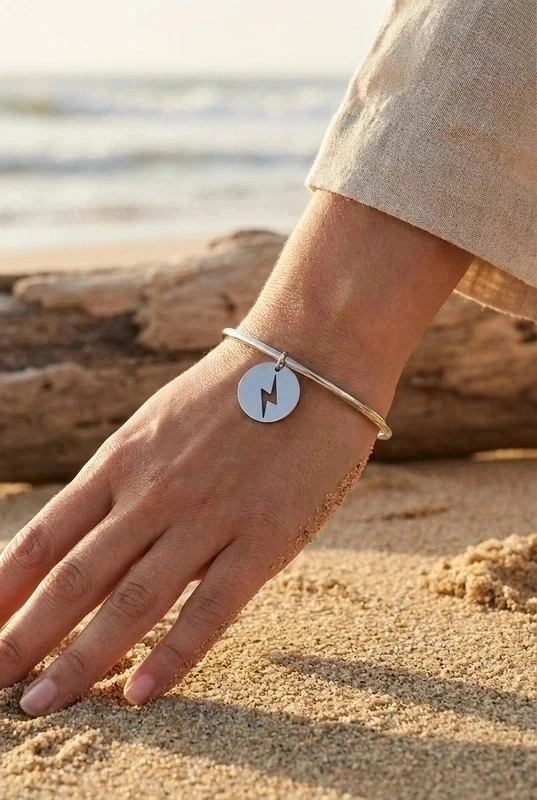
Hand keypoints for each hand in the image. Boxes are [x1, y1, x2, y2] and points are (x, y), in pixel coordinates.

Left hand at [0, 337, 376, 715]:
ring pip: (131, 602)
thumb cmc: (236, 391)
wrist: (313, 357)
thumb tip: (94, 529)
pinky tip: (139, 695)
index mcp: (123, 459)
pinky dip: (171, 656)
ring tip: (40, 704)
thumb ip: (128, 476)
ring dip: (80, 659)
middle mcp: (153, 492)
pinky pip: (210, 608)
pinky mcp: (264, 538)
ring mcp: (207, 517)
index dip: (5, 588)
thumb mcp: (162, 421)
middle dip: (26, 637)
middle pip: (75, 578)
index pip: (45, 537)